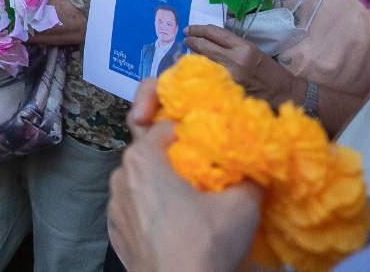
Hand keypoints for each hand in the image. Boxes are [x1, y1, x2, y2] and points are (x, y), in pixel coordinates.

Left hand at [109, 81, 261, 271]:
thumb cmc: (205, 243)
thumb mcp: (243, 204)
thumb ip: (250, 177)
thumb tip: (256, 168)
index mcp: (142, 158)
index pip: (167, 126)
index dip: (194, 134)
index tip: (214, 150)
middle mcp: (120, 176)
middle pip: (154, 156)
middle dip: (180, 163)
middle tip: (209, 180)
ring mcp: (113, 207)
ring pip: (143, 186)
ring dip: (165, 190)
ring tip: (194, 209)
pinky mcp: (116, 234)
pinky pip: (137, 214)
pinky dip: (154, 216)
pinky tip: (177, 230)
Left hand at [184, 24, 293, 101]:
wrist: (283, 92)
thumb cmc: (268, 70)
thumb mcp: (253, 51)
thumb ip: (231, 45)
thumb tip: (207, 40)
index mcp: (244, 48)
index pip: (215, 33)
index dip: (199, 29)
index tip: (190, 28)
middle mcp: (236, 60)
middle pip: (205, 45)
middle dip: (192, 40)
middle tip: (185, 38)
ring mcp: (229, 76)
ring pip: (203, 60)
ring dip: (193, 54)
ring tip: (188, 50)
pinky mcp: (227, 89)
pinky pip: (208, 75)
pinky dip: (200, 69)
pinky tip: (195, 66)